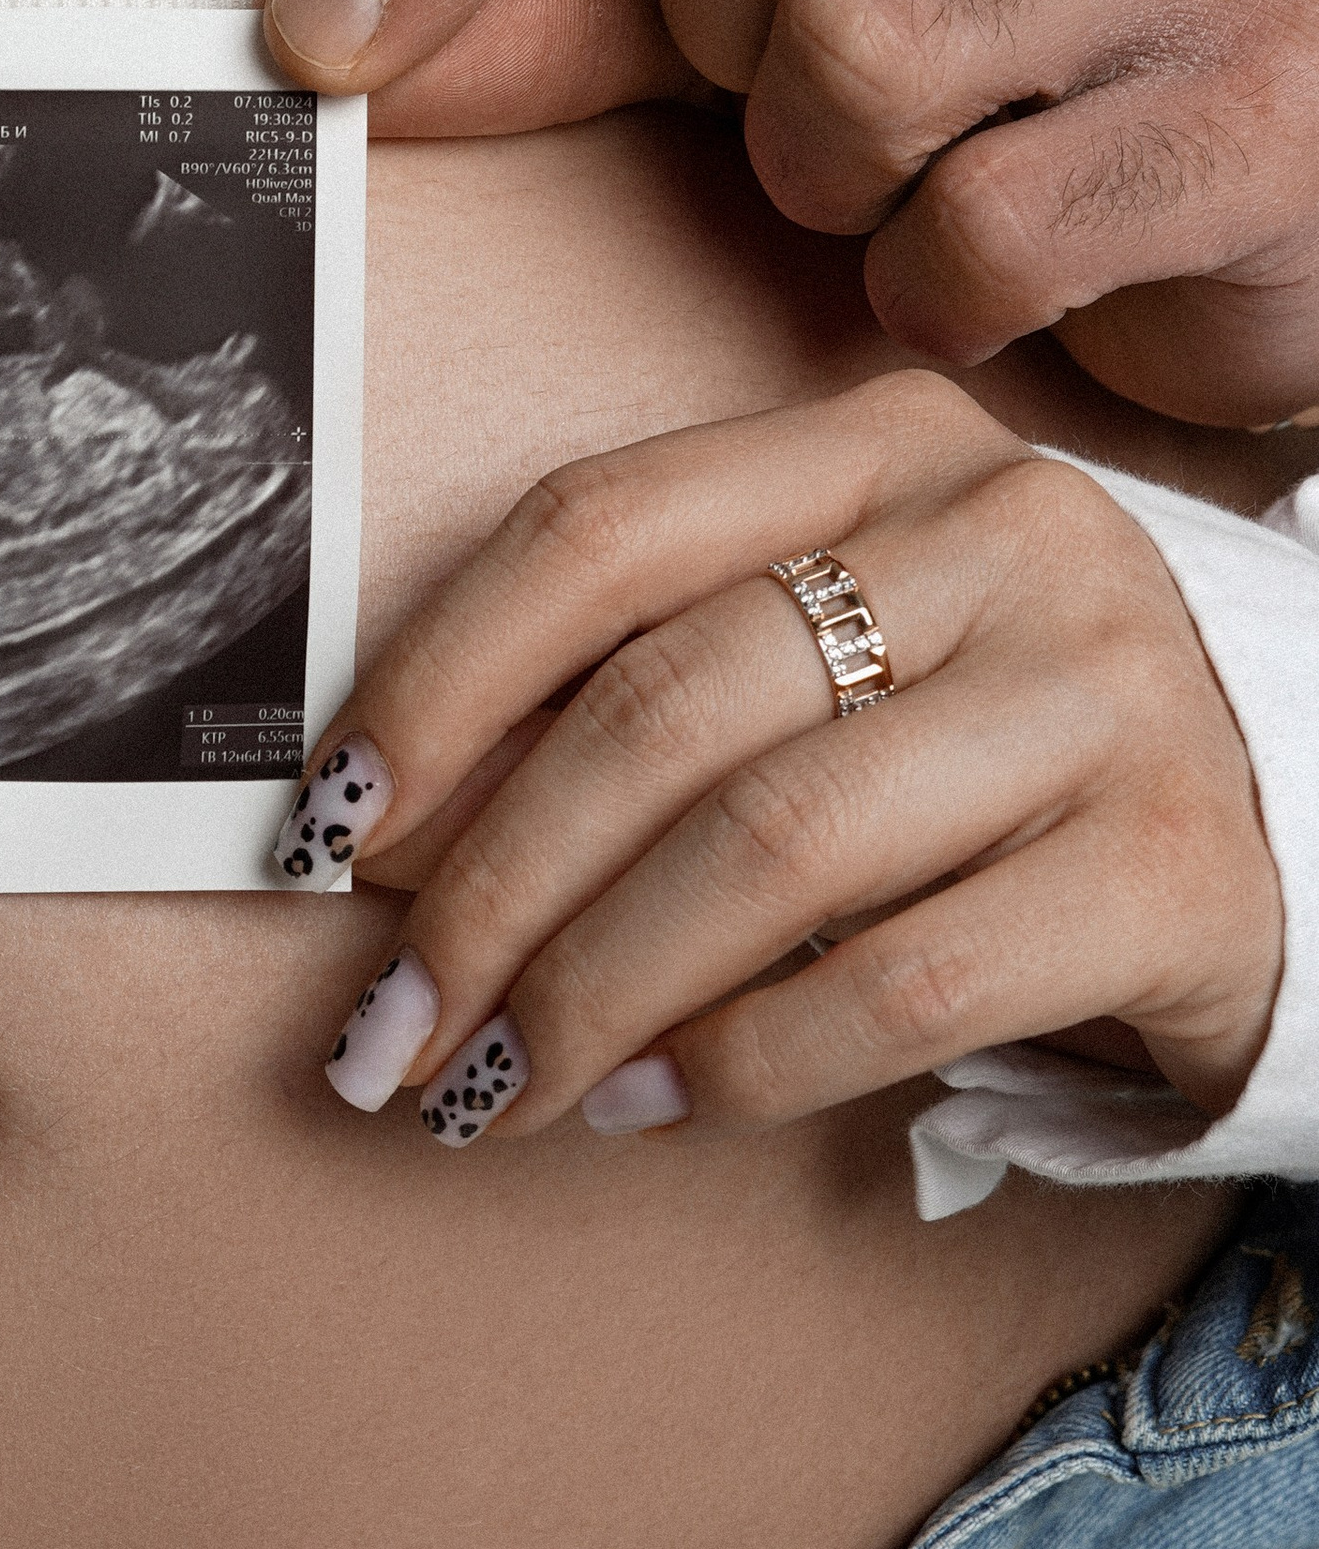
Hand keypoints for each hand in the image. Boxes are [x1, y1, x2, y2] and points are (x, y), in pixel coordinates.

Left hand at [259, 0, 1318, 424]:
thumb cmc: (1026, 45)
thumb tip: (334, 36)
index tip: (317, 34)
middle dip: (713, 46)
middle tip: (809, 91)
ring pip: (850, 62)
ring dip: (826, 175)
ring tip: (925, 166)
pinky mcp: (1269, 118)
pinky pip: (971, 234)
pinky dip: (935, 291)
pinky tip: (1004, 265)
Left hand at [299, 371, 1280, 1154]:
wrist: (1291, 819)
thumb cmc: (986, 742)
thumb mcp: (839, 644)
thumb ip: (651, 682)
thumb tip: (386, 841)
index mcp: (877, 443)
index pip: (597, 530)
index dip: (433, 682)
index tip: (326, 826)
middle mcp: (999, 533)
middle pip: (662, 705)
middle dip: (487, 891)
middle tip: (383, 1027)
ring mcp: (1098, 692)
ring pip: (766, 847)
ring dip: (585, 993)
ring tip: (485, 1086)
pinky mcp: (1165, 868)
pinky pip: (895, 983)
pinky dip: (736, 1062)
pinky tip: (644, 1105)